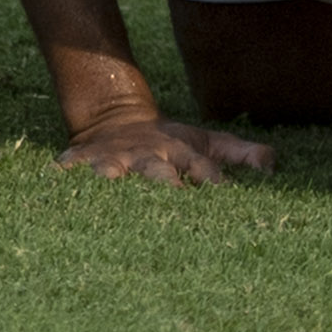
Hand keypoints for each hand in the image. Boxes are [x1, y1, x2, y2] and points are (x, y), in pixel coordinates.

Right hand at [61, 113, 271, 183]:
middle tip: (172, 212)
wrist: (114, 119)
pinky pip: (68, 178)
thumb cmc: (169, 141)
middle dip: (164, 189)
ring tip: (110, 197)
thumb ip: (241, 153)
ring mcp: (112, 161)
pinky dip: (63, 186)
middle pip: (157, 175)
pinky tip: (58, 200)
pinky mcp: (79, 165)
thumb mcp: (206, 141)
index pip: (202, 170)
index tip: (224, 201)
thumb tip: (272, 166)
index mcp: (179, 152)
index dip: (214, 184)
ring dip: (112, 185)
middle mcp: (147, 157)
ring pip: (112, 175)